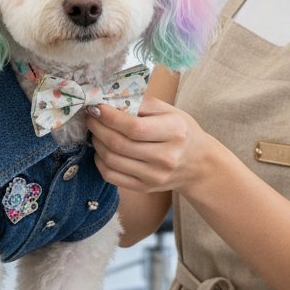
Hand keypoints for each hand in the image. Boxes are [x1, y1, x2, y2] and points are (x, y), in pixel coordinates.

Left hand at [86, 96, 215, 194]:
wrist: (198, 164)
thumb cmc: (181, 131)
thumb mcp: (169, 110)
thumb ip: (140, 103)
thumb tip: (107, 102)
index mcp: (175, 131)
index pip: (134, 127)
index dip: (109, 116)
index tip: (95, 107)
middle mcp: (166, 157)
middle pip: (119, 143)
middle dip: (97, 127)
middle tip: (91, 117)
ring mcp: (155, 176)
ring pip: (111, 160)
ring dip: (96, 142)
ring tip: (95, 131)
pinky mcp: (145, 188)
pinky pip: (111, 176)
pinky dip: (99, 161)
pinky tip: (101, 149)